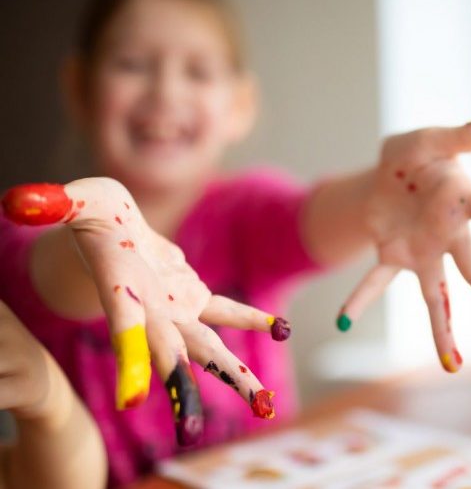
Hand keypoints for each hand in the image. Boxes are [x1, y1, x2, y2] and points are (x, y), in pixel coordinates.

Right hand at [2, 178, 290, 444]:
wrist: (111, 225)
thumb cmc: (89, 212)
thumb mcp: (74, 200)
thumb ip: (52, 204)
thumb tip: (15, 200)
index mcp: (120, 294)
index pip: (124, 329)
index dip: (129, 359)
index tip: (133, 399)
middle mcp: (148, 312)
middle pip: (168, 357)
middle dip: (182, 392)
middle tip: (192, 432)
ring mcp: (172, 307)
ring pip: (208, 347)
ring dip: (235, 375)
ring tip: (265, 404)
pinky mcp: (190, 293)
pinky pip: (225, 309)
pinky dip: (251, 318)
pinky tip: (280, 328)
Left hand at [336, 107, 470, 372]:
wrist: (385, 178)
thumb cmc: (414, 157)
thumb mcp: (428, 140)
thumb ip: (464, 134)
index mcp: (463, 201)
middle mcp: (449, 235)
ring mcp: (422, 252)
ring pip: (435, 294)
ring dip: (441, 328)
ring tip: (450, 364)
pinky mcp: (393, 259)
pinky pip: (376, 281)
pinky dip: (360, 298)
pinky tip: (343, 320)